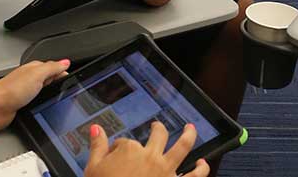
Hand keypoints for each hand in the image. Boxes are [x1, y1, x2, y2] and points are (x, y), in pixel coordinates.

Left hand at [0, 59, 69, 130]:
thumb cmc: (10, 90)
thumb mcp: (37, 74)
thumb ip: (52, 68)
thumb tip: (66, 62)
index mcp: (35, 68)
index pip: (55, 68)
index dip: (64, 74)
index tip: (71, 81)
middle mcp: (30, 79)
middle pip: (51, 80)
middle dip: (58, 85)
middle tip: (63, 91)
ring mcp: (26, 92)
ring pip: (44, 92)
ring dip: (49, 95)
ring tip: (54, 98)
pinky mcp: (23, 104)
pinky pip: (37, 102)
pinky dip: (42, 104)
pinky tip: (43, 106)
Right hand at [85, 121, 208, 176]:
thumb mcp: (94, 168)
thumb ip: (97, 147)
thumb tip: (96, 129)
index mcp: (130, 150)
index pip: (123, 143)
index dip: (117, 150)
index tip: (112, 157)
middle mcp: (151, 156)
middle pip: (158, 135)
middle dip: (157, 129)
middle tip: (156, 126)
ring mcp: (166, 170)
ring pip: (182, 147)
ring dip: (188, 136)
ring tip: (191, 129)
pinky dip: (201, 169)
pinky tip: (202, 164)